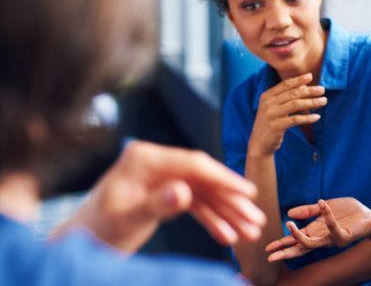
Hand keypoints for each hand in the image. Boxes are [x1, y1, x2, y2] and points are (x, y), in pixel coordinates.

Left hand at [56, 141, 265, 252]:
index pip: (193, 164)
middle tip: (256, 220)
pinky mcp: (165, 191)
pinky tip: (227, 236)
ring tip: (249, 233)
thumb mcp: (127, 219)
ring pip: (205, 193)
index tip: (249, 193)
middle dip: (231, 202)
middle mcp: (156, 162)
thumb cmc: (97, 231)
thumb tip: (184, 192)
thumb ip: (156, 204)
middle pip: (204, 179)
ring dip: (227, 213)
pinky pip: (195, 204)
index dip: (224, 179)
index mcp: (144, 158)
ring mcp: (162, 176)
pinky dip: (212, 220)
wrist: (80, 244)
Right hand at [248, 73, 326, 156]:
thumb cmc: (270, 124)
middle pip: (292, 93)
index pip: (285, 85)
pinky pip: (295, 120)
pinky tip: (317, 117)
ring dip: (312, 102)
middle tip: (322, 90)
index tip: (310, 76)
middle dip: (309, 90)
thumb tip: (304, 86)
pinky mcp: (276, 126)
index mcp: (266, 96)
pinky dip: (308, 118)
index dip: (298, 79)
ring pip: (295, 104)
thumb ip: (285, 97)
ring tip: (323, 101)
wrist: (259, 144)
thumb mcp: (274, 108)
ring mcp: (271, 115)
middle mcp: (268, 103)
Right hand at [265, 198, 370, 261]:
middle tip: (270, 256)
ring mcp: (332, 239)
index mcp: (315, 231)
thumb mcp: (323, 207)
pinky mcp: (344, 237)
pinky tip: (323, 204)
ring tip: (288, 225)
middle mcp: (321, 238)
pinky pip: (333, 229)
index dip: (281, 245)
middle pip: (299, 248)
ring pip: (311, 243)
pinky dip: (327, 217)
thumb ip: (308, 210)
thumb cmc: (347, 213)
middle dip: (285, 252)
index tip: (267, 249)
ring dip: (298, 235)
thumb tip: (288, 213)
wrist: (368, 216)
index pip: (295, 241)